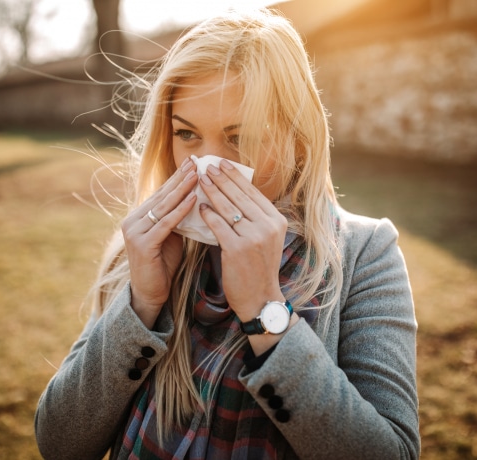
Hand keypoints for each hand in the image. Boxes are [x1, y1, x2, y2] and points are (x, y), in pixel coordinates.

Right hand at [122, 158, 197, 327]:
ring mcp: (135, 232)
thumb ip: (176, 219)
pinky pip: (166, 224)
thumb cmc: (163, 265)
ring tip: (197, 175)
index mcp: (139, 217)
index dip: (176, 178)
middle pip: (162, 195)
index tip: (191, 162)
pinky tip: (193, 200)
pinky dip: (180, 211)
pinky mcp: (142, 244)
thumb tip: (195, 199)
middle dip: (180, 178)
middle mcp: (133, 220)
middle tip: (195, 162)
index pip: (161, 193)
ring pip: (163, 206)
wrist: (150, 293)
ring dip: (182, 190)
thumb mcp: (171, 237)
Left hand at [198, 160, 287, 323]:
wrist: (260, 298)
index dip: (235, 176)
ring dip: (212, 191)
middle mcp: (268, 226)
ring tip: (200, 180)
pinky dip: (208, 214)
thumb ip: (255, 218)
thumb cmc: (258, 267)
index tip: (222, 163)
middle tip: (207, 166)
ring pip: (228, 208)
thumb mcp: (266, 239)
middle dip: (221, 179)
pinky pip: (218, 225)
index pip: (252, 193)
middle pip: (239, 196)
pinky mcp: (237, 249)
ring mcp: (253, 237)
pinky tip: (200, 206)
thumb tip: (234, 192)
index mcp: (276, 221)